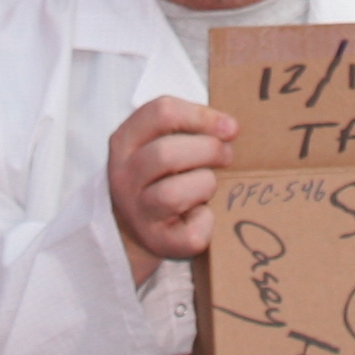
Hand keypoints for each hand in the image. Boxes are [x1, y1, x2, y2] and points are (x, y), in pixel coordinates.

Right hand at [108, 94, 234, 286]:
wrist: (133, 229)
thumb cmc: (158, 177)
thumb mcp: (158, 143)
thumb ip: (186, 129)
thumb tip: (230, 128)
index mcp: (125, 143)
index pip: (161, 113)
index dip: (201, 116)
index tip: (230, 127)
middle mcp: (125, 177)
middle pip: (167, 153)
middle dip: (209, 150)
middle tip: (226, 156)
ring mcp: (138, 212)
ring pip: (174, 194)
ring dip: (205, 185)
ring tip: (209, 186)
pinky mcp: (159, 242)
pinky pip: (193, 230)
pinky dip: (208, 221)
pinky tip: (203, 214)